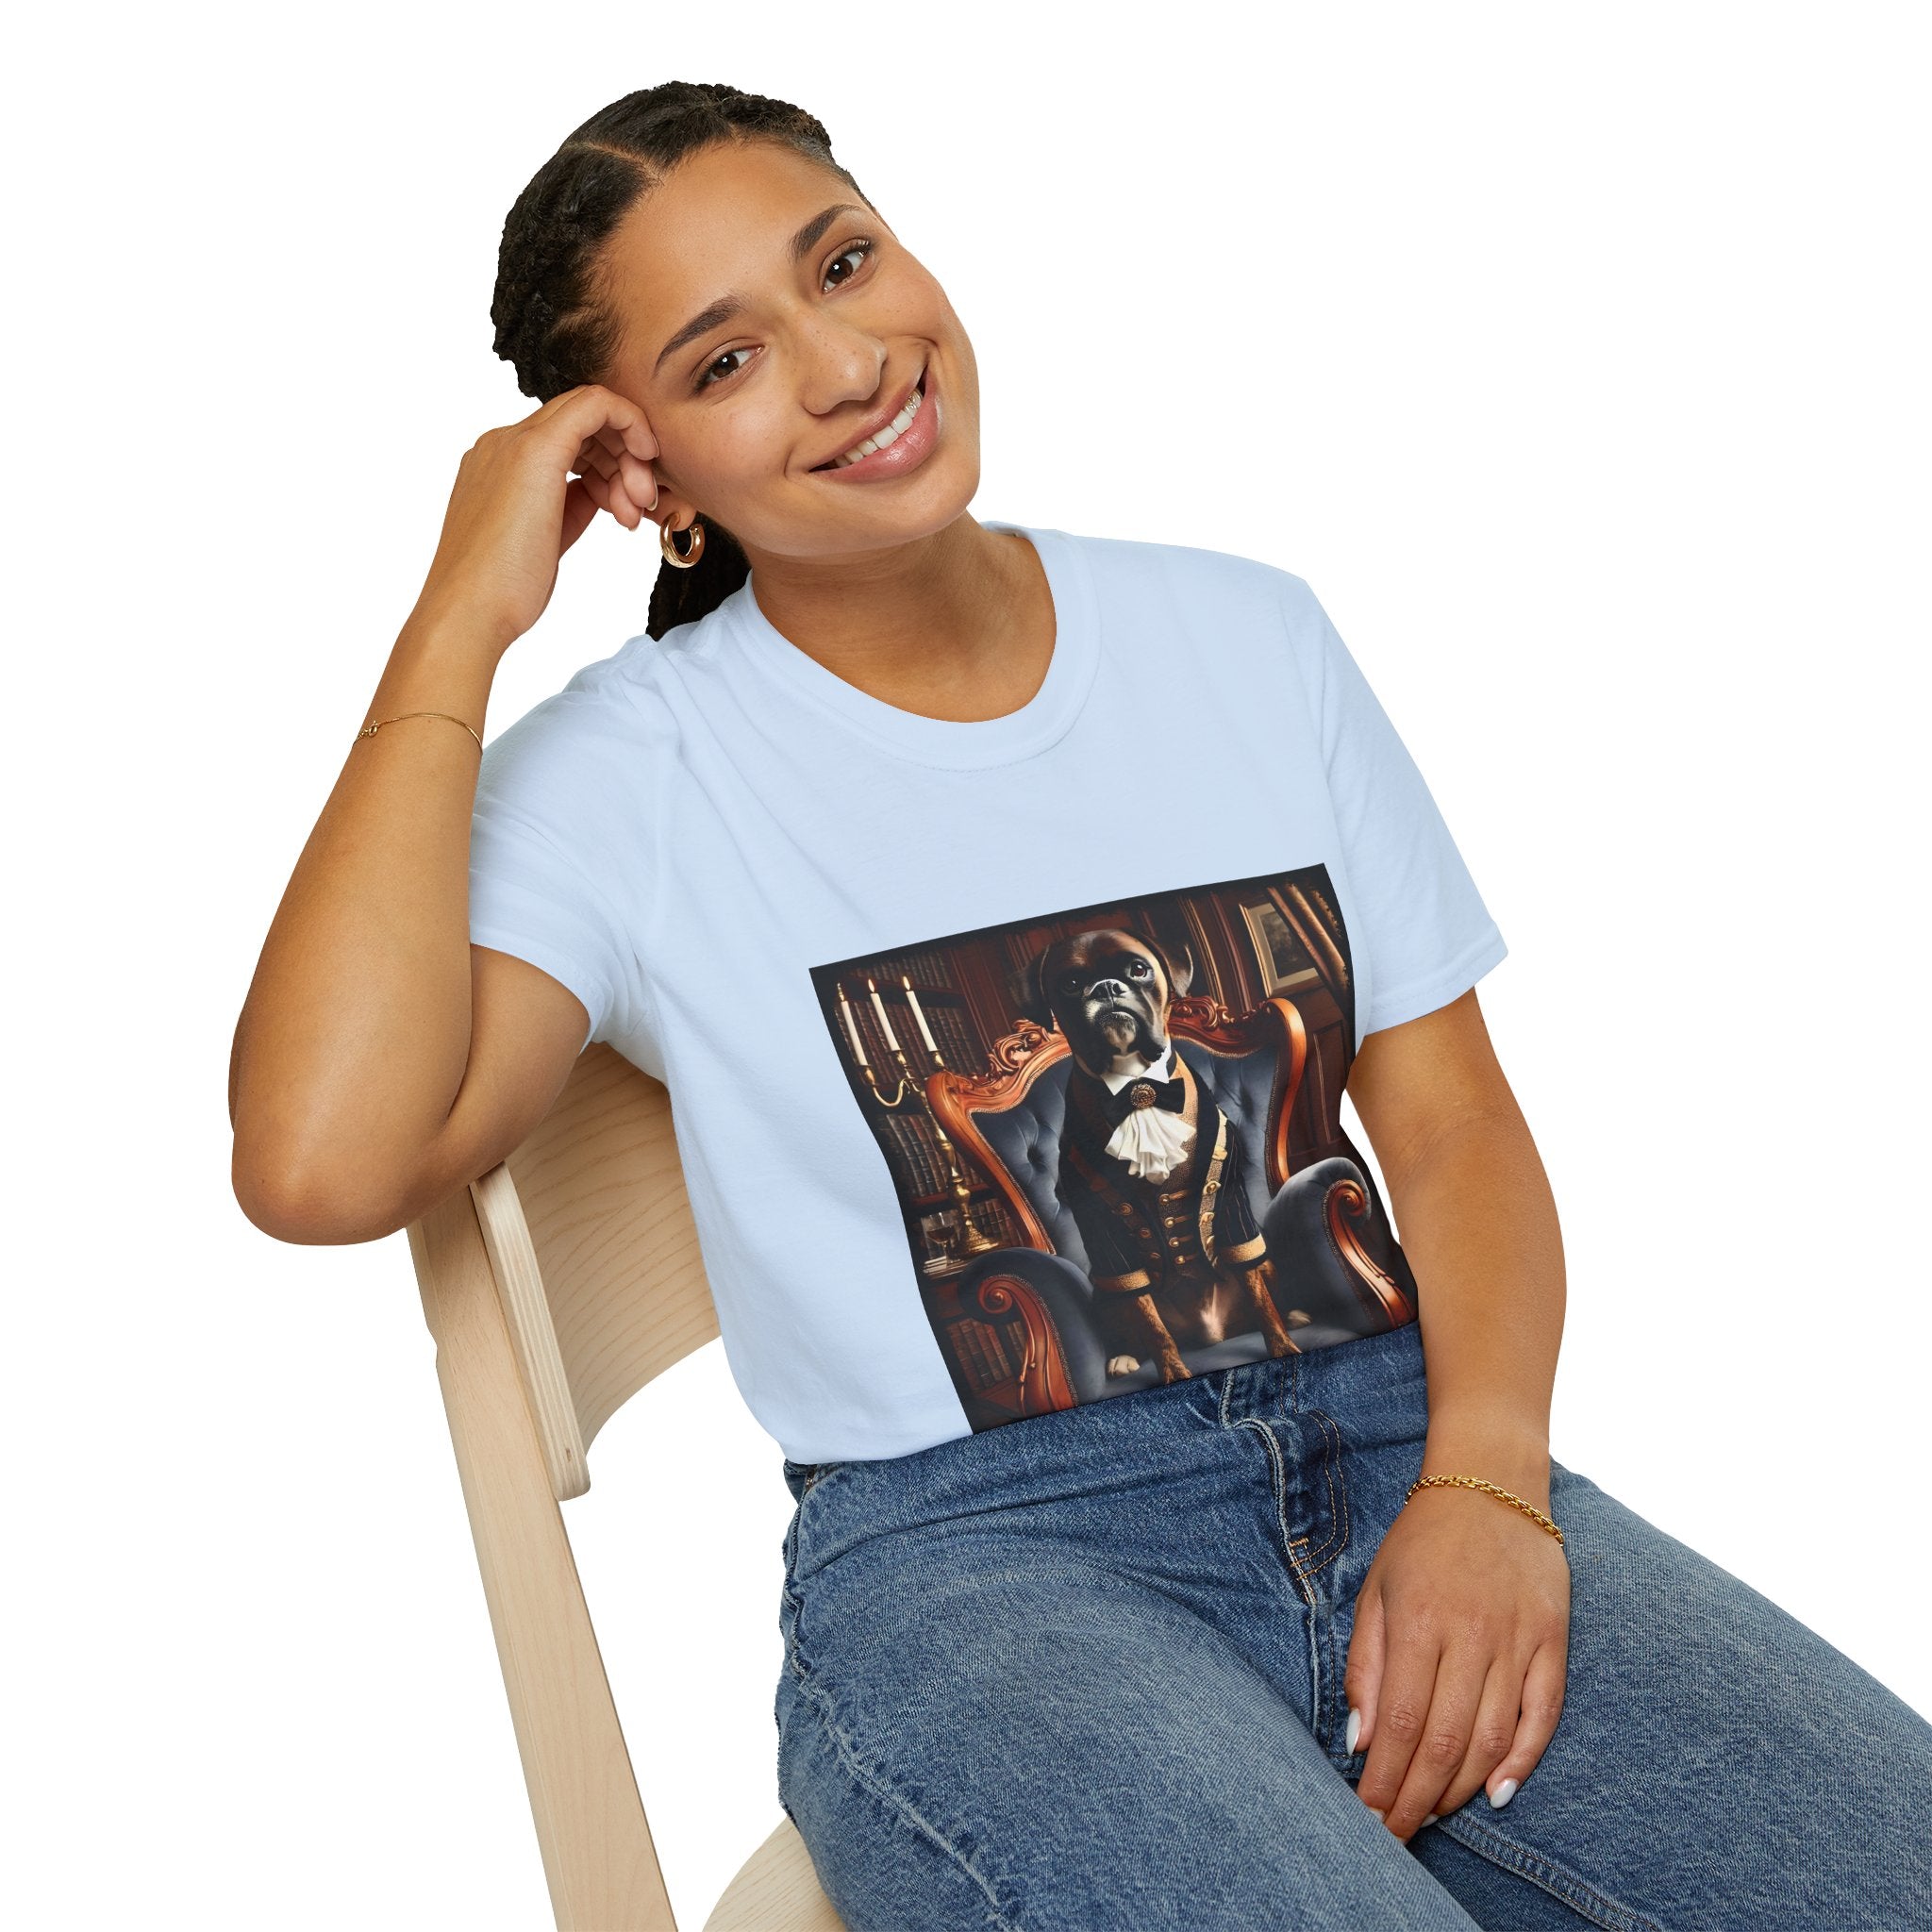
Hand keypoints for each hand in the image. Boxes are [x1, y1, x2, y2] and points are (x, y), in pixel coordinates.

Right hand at [410, 384, 659, 657]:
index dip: (608, 463)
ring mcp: (514, 442)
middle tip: (640, 506)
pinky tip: (645, 459)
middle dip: (623, 459)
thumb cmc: (503, 591)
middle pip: (581, 424)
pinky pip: (596, 405)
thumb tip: (600, 492)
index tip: (628, 502)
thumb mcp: (547, 538)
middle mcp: (502, 443)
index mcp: (499, 464)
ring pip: (591, 413)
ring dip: (628, 457)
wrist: (470, 611)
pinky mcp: (535, 450)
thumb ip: (570, 505)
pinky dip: (631, 424)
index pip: (567, 439)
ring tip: (635, 512)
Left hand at [1344, 1478, 1570, 1839]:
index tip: (1369, 1817)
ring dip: (1461, 1788)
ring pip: (1493, 1738)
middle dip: (1417, 1799)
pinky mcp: (1553, 1640)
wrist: (1491, 1483)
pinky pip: (1543, 1715)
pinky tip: (1497, 1793)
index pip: (1401, 1723)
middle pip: (1445, 1741)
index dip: (1385, 1780)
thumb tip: (1360, 1741)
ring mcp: (1518, 1638)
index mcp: (1419, 1620)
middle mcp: (1471, 1634)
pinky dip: (1523, 1761)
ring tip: (1433, 1814)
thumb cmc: (1422, 1541)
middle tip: (1397, 1835)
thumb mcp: (1376, 1590)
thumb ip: (1365, 1666)